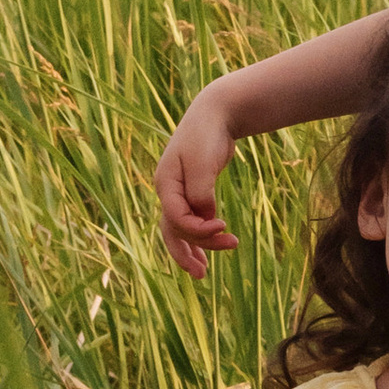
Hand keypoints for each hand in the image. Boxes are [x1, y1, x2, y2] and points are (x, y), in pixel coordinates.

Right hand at [157, 86, 239, 275]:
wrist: (215, 114)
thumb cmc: (207, 135)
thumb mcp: (204, 162)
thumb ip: (201, 192)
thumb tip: (204, 217)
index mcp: (165, 183)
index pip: (175, 218)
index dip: (198, 229)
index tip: (223, 226)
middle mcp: (168, 191)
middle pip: (171, 230)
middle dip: (186, 253)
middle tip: (202, 274)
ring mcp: (179, 193)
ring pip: (179, 230)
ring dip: (192, 250)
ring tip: (203, 273)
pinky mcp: (193, 192)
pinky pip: (192, 221)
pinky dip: (200, 236)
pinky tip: (210, 249)